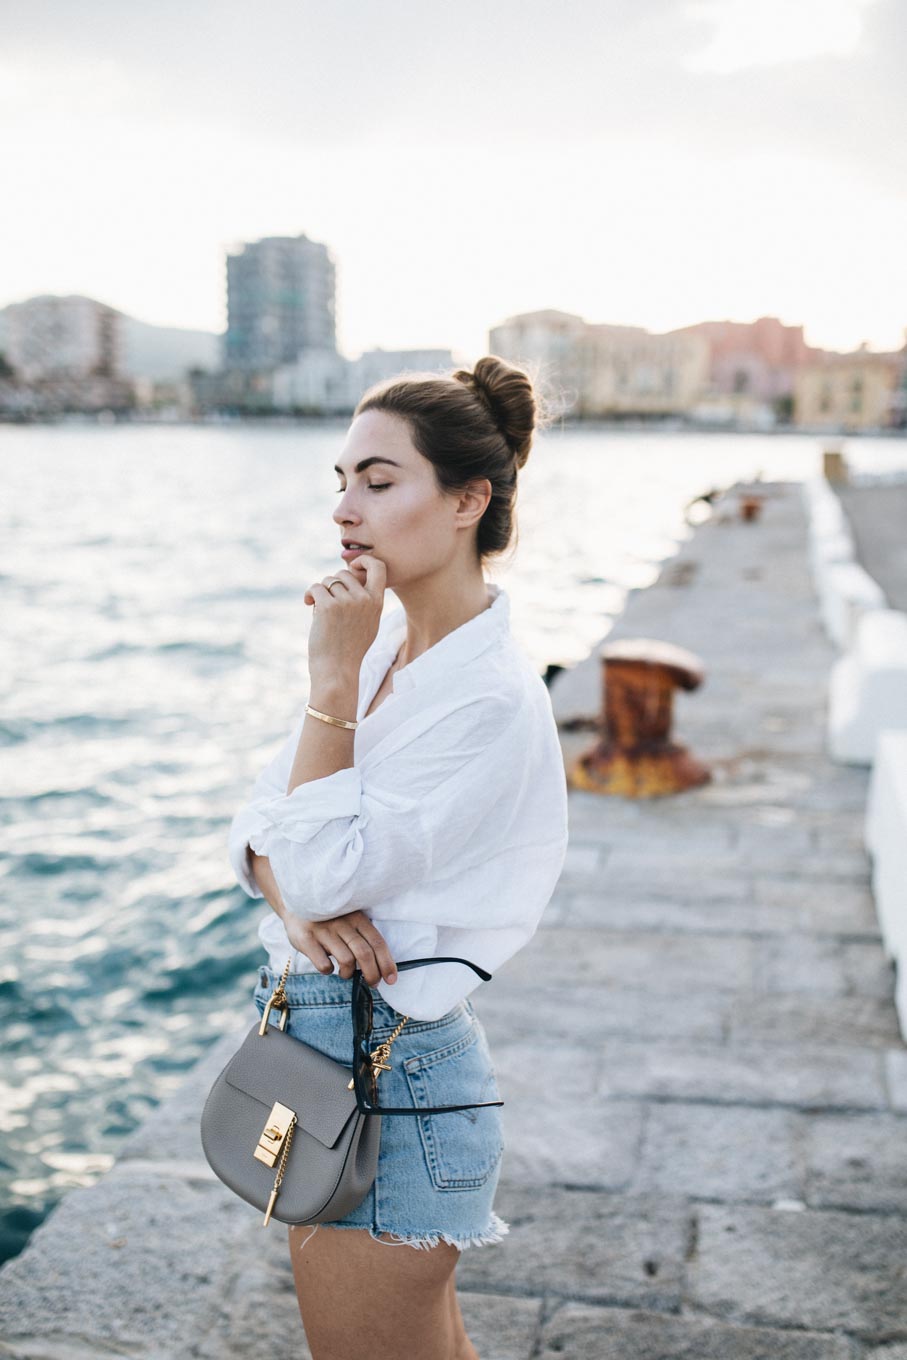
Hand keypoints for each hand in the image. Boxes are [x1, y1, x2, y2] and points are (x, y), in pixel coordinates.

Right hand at [281, 909, 397, 986]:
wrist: (295, 903)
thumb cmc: (329, 920)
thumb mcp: (349, 921)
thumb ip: (362, 938)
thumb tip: (380, 967)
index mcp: (357, 918)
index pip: (377, 942)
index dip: (387, 963)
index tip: (391, 979)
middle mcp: (342, 922)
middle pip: (364, 953)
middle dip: (372, 974)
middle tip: (373, 984)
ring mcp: (324, 930)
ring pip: (346, 960)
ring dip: (349, 973)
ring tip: (345, 973)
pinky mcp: (306, 939)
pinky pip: (324, 964)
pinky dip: (329, 971)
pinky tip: (328, 967)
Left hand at [303, 554, 385, 689]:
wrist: (337, 671)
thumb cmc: (350, 649)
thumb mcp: (368, 623)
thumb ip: (365, 601)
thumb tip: (352, 574)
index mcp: (377, 602)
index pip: (378, 567)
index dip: (364, 561)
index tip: (353, 567)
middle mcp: (364, 599)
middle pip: (344, 573)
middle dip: (333, 584)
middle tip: (327, 601)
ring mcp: (346, 602)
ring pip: (328, 581)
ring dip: (321, 592)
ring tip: (319, 609)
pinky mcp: (327, 606)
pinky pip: (316, 588)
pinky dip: (310, 595)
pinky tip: (308, 604)